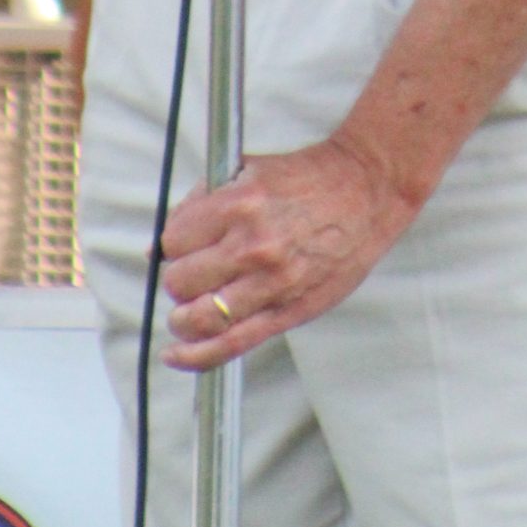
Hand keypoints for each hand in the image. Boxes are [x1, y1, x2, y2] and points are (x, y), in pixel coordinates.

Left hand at [158, 135, 418, 368]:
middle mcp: (251, 246)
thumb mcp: (250, 170)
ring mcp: (269, 283)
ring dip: (183, 317)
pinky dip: (197, 356)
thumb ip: (204, 202)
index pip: (173, 239)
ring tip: (185, 313)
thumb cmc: (311, 179)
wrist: (366, 191)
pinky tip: (177, 355)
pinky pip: (231, 344)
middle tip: (191, 273)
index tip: (181, 247)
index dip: (172, 244)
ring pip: (198, 317)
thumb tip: (160, 241)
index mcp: (238, 205)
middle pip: (180, 280)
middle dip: (178, 278)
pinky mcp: (287, 311)